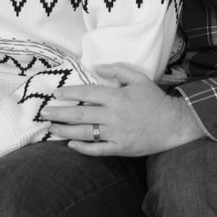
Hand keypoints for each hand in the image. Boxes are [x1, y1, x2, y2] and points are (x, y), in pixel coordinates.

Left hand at [40, 63, 205, 156]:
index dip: (69, 93)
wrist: (173, 124)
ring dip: (65, 131)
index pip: (87, 93)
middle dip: (59, 113)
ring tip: (52, 128)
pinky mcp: (119, 147)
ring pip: (84, 133)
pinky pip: (97, 149)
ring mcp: (115, 133)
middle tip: (43, 113)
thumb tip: (97, 67)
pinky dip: (82, 148)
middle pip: (80, 114)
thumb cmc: (155, 100)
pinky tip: (71, 144)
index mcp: (116, 97)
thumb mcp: (139, 78)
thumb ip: (118, 70)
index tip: (56, 94)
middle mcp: (112, 115)